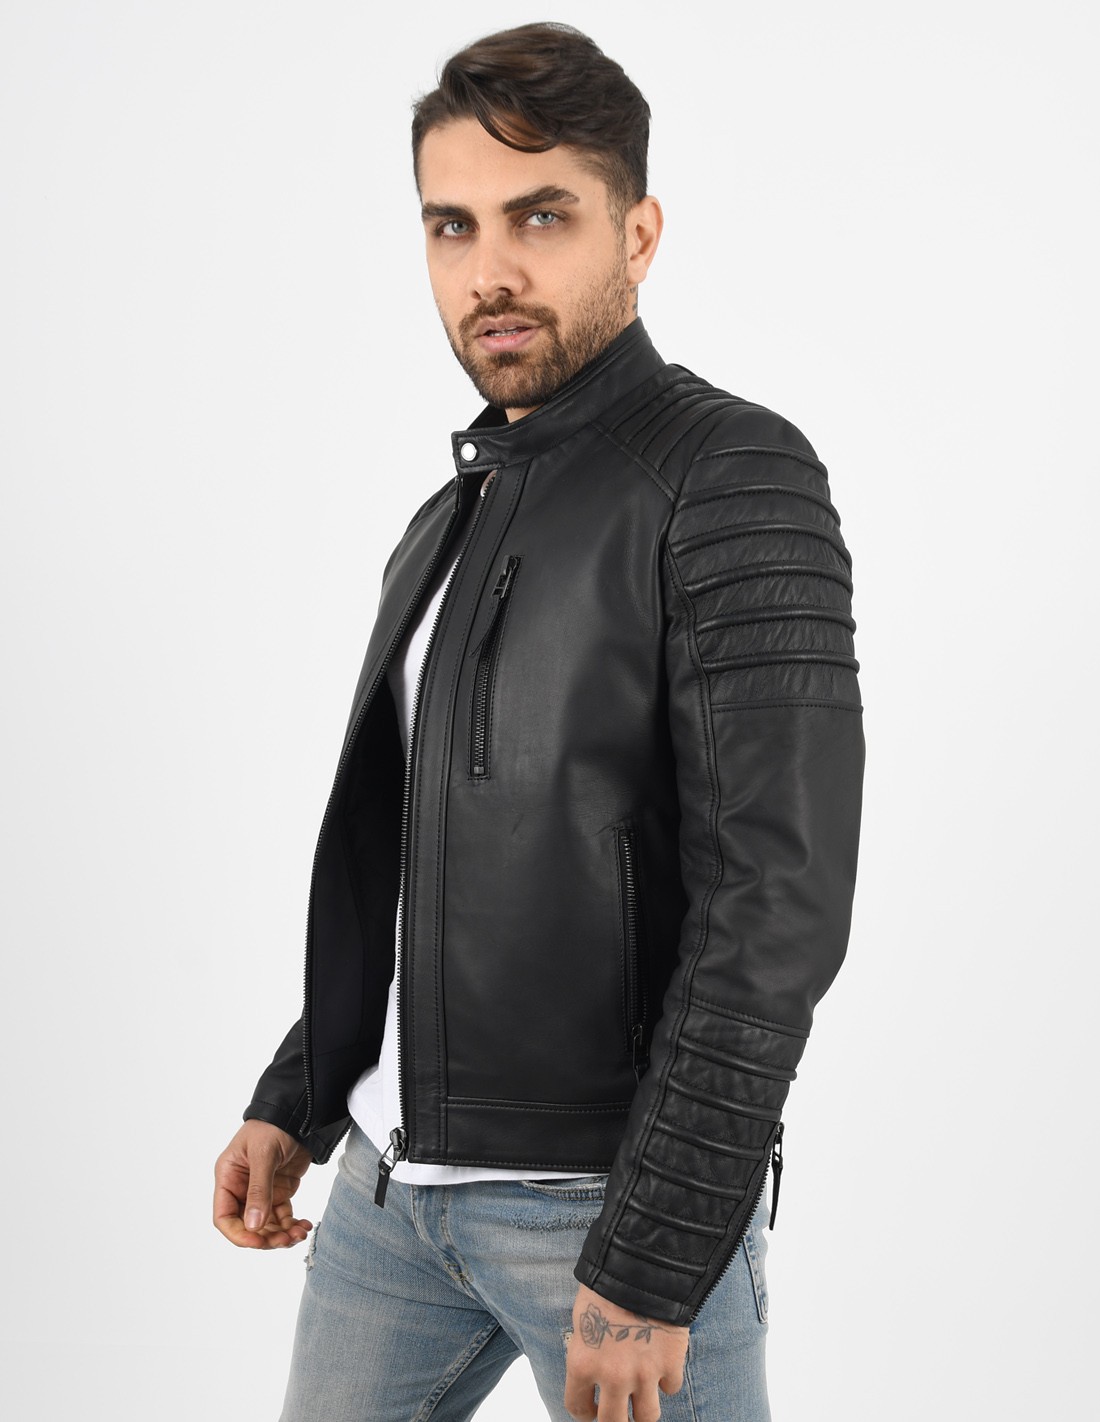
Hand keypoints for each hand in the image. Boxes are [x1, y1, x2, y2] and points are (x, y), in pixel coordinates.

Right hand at [213, 1120, 313, 1248]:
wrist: (298, 1113)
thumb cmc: (272, 1126)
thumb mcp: (263, 1155)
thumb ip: (259, 1190)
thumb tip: (253, 1226)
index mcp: (228, 1178)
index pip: (224, 1217)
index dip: (239, 1234)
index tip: (257, 1242)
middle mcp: (241, 1188)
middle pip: (247, 1226)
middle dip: (266, 1237)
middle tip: (285, 1240)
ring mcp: (261, 1192)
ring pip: (266, 1225)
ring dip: (281, 1235)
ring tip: (299, 1233)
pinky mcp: (279, 1191)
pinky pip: (282, 1217)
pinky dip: (292, 1225)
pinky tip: (304, 1226)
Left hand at [564, 1282, 687, 1421]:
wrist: (642, 1265)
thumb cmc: (605, 1285)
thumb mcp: (583, 1320)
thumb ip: (587, 1352)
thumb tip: (591, 1372)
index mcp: (583, 1364)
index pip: (577, 1407)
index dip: (583, 1411)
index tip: (590, 1409)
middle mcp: (612, 1377)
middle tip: (619, 1414)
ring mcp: (644, 1374)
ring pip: (647, 1417)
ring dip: (644, 1409)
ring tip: (643, 1398)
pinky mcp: (671, 1365)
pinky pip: (671, 1388)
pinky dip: (667, 1380)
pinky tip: (662, 1365)